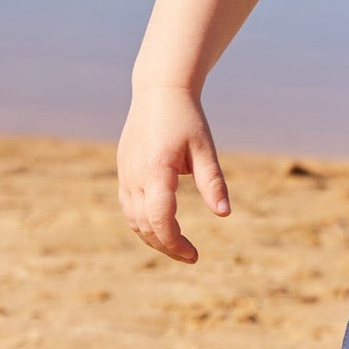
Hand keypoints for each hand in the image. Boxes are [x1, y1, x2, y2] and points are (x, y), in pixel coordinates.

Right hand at [117, 83, 230, 262]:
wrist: (159, 91)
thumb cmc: (187, 118)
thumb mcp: (205, 149)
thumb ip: (213, 182)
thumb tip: (225, 214)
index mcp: (155, 171)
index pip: (159, 219)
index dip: (175, 243)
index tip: (194, 255)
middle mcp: (134, 176)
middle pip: (145, 226)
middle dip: (167, 246)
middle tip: (191, 257)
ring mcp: (125, 174)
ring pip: (133, 219)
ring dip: (153, 238)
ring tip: (177, 247)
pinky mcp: (124, 171)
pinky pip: (129, 207)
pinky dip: (143, 224)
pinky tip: (161, 228)